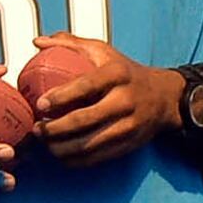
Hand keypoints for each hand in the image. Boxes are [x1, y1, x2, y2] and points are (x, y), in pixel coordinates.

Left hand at [30, 36, 179, 166]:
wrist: (165, 96)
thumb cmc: (125, 72)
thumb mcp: (102, 51)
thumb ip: (70, 43)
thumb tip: (38, 42)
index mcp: (117, 75)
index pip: (86, 86)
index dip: (61, 97)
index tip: (40, 104)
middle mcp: (126, 101)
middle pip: (86, 120)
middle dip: (55, 128)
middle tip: (37, 128)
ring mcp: (130, 125)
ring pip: (91, 143)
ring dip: (63, 147)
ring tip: (44, 142)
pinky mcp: (131, 143)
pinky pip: (100, 156)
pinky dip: (78, 159)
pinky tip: (61, 154)